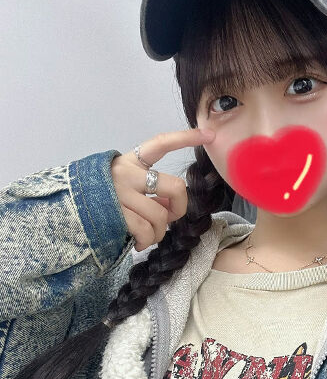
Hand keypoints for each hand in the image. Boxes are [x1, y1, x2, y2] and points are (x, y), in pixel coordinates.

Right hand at [111, 127, 214, 250]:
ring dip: (159, 233)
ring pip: (161, 216)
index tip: (209, 135)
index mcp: (130, 162)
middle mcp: (126, 173)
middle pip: (175, 187)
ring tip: (148, 236)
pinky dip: (147, 242)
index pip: (161, 144)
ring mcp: (121, 193)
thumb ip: (146, 189)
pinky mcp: (116, 214)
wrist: (65, 214)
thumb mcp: (121, 185)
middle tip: (169, 218)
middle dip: (179, 208)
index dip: (186, 138)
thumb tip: (169, 209)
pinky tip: (138, 243)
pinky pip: (147, 231)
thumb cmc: (100, 201)